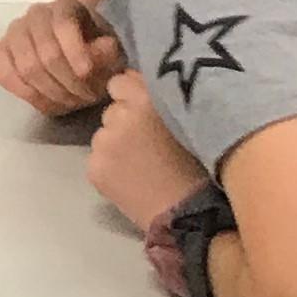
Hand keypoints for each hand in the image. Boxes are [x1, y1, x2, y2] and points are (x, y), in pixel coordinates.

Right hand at [0, 0, 124, 115]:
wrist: (73, 45)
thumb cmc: (92, 46)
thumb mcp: (110, 47)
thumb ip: (108, 51)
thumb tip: (102, 49)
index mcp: (65, 6)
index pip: (64, 26)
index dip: (75, 52)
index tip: (87, 75)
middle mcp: (35, 14)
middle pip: (45, 54)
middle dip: (67, 82)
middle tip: (84, 98)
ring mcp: (14, 32)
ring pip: (26, 68)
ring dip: (50, 93)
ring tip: (68, 102)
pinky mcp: (1, 52)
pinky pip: (6, 76)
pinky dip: (27, 94)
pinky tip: (46, 101)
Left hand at [85, 71, 208, 230]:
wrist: (192, 215)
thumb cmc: (202, 166)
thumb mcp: (190, 119)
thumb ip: (164, 97)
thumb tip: (140, 81)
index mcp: (148, 99)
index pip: (120, 82)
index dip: (131, 96)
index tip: (144, 111)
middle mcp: (121, 115)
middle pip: (113, 109)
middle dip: (125, 121)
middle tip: (149, 143)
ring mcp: (104, 143)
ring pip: (104, 134)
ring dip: (116, 144)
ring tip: (142, 164)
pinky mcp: (95, 169)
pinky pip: (97, 159)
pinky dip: (110, 167)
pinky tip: (132, 180)